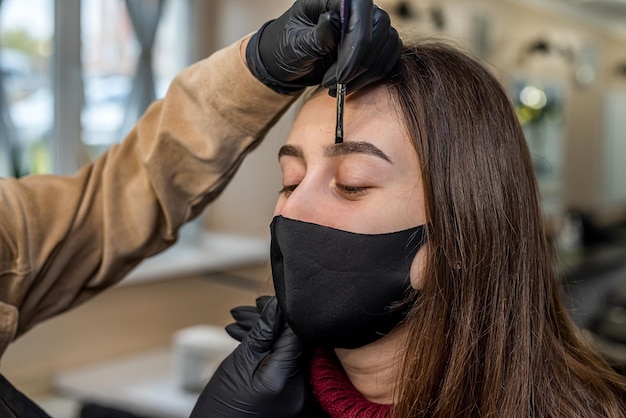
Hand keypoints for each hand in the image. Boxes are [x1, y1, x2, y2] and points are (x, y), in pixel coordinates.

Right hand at [189, 297, 310, 417]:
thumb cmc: (220, 409)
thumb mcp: (237, 365)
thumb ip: (261, 334)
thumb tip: (276, 307)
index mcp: (285, 380)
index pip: (296, 335)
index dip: (286, 315)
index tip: (275, 302)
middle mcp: (300, 392)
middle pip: (297, 345)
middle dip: (277, 326)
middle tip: (254, 311)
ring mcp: (301, 400)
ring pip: (294, 355)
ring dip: (275, 339)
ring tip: (245, 327)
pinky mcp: (298, 403)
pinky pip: (292, 370)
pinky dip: (278, 357)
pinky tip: (260, 346)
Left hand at [246, 0, 401, 93]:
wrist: (287, 62)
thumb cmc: (286, 48)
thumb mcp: (296, 44)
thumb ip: (316, 35)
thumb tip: (334, 20)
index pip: (361, 9)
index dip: (356, 43)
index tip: (341, 74)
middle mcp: (357, 8)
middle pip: (380, 27)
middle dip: (360, 62)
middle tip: (336, 83)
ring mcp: (369, 24)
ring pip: (388, 44)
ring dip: (366, 73)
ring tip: (337, 86)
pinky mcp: (376, 44)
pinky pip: (389, 57)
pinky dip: (373, 76)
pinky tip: (349, 85)